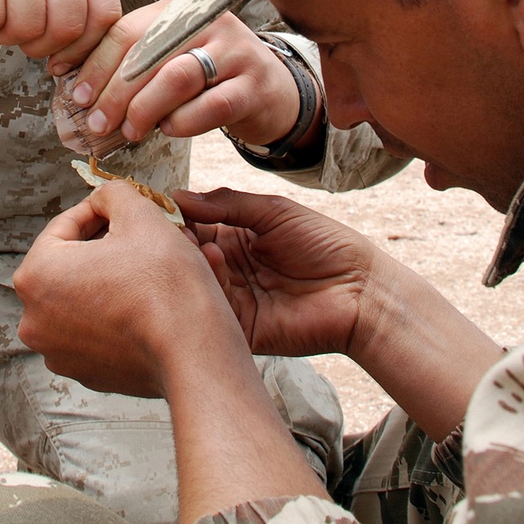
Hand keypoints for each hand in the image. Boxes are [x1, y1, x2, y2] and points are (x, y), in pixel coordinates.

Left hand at [14, 181, 234, 397]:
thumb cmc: (166, 284)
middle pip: (70, 264)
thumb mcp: (140, 214)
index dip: (99, 209)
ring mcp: (57, 352)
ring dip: (108, 279)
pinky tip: (144, 304)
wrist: (195, 352)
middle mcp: (34, 319)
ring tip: (144, 269)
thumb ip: (113, 194)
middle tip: (138, 236)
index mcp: (37, 275)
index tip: (123, 207)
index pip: (65, 226)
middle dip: (103, 246)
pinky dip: (113, 313)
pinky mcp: (84, 373)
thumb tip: (105, 199)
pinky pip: (94, 329)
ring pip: (82, 297)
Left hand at [53, 2, 309, 145]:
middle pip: (148, 54)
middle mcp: (207, 21)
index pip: (126, 31)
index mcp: (177, 9)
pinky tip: (170, 130)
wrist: (272, 92)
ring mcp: (235, 52)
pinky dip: (182, 122)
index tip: (76, 95)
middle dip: (115, 93)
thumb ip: (131, 64)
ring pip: (177, 77)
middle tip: (97, 123)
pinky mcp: (253, 86)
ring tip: (130, 131)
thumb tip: (74, 85)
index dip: (96, 65)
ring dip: (145, 109)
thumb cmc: (208, 78)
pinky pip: (210, 106)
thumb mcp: (169, 59)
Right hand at [180, 187, 383, 359]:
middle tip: (169, 225)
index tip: (163, 204)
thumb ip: (228, 204)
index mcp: (235, 239)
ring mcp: (234, 300)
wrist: (361, 289)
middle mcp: (230, 269)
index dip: (179, 216)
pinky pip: (214, 309)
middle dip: (177, 239)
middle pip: (188, 256)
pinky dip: (209, 283)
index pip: (195, 227)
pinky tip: (214, 259)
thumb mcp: (274, 212)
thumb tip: (179, 196)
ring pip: (196, 282)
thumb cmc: (325, 244)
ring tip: (193, 239)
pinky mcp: (242, 327)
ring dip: (190, 259)